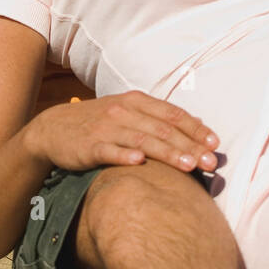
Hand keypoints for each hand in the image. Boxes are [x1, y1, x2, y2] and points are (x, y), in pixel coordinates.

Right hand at [25, 90, 218, 174]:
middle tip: (210, 162)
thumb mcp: (128, 113)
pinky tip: (138, 162)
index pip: (172, 114)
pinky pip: (109, 150)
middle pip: (162, 129)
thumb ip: (158, 119)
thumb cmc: (98, 123)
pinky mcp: (89, 145)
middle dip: (189, 146)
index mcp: (136, 102)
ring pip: (142, 140)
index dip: (195, 129)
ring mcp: (106, 128)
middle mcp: (124, 112)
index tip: (215, 144)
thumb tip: (196, 126)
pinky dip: (124, 155)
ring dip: (167, 152)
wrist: (53, 129)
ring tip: (188, 166)